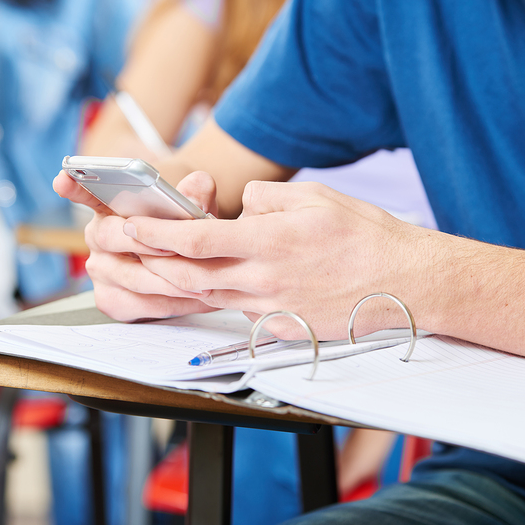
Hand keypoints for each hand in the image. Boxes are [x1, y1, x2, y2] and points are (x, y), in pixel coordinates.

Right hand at [52, 169, 219, 320]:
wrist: (187, 257)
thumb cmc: (182, 223)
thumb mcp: (192, 202)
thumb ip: (196, 191)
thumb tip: (196, 188)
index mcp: (108, 207)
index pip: (85, 193)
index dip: (73, 187)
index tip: (64, 179)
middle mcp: (97, 238)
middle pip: (110, 237)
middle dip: (145, 243)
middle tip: (174, 247)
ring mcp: (100, 271)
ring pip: (132, 278)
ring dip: (169, 280)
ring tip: (203, 280)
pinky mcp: (112, 301)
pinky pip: (140, 306)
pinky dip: (172, 303)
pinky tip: (197, 299)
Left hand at [124, 180, 434, 338]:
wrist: (406, 283)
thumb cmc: (366, 236)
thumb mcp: (315, 196)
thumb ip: (266, 199)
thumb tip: (238, 207)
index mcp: (270, 242)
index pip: (197, 239)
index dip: (156, 234)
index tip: (128, 225)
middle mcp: (264, 280)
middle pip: (190, 276)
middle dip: (147, 262)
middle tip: (119, 250)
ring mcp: (272, 309)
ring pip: (208, 298)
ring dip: (173, 284)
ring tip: (145, 268)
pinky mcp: (282, 328)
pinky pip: (239, 313)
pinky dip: (217, 299)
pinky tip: (207, 288)